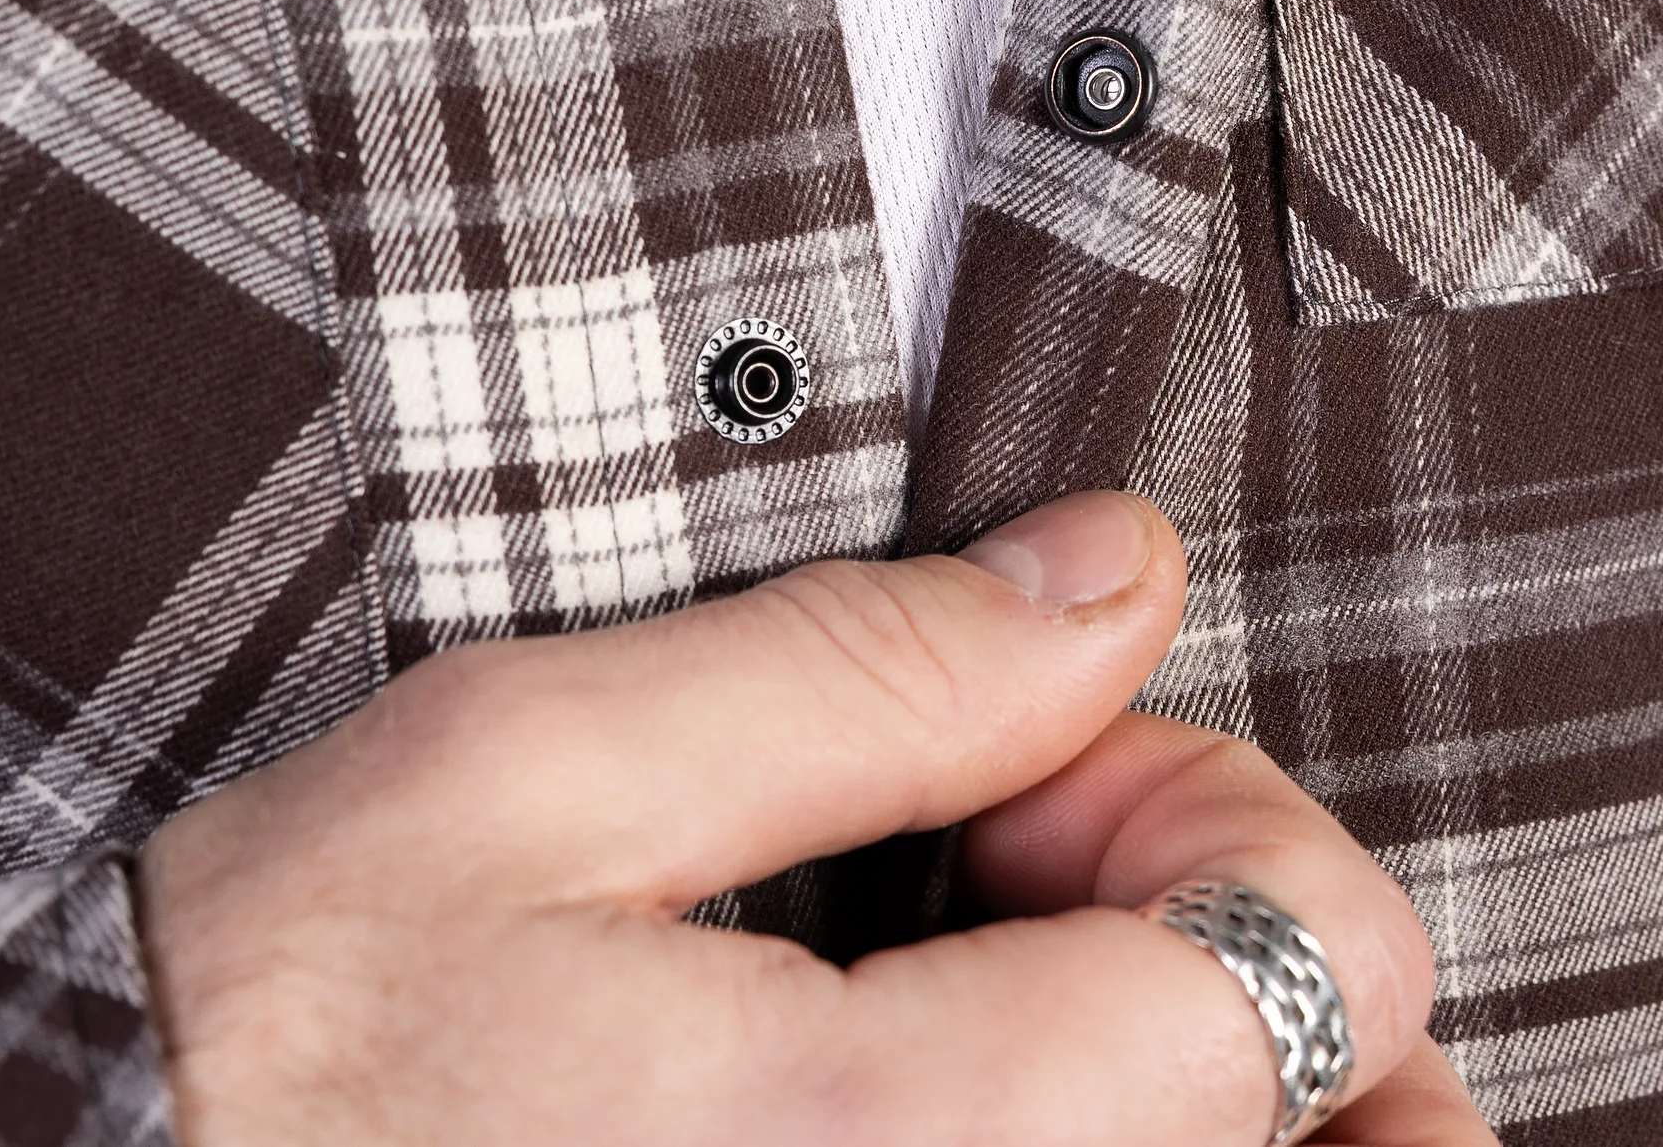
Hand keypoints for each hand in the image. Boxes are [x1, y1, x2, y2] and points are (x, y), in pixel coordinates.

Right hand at [137, 491, 1496, 1144]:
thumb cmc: (278, 1034)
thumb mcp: (534, 772)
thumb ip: (862, 665)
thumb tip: (1111, 571)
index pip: (1307, 957)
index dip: (1198, 793)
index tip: (1026, 760)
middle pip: (1385, 1130)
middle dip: (1254, 938)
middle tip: (1044, 868)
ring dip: (1252, 1061)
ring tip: (1049, 965)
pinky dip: (1169, 1133)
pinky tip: (1027, 1066)